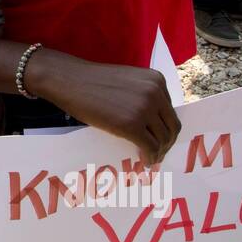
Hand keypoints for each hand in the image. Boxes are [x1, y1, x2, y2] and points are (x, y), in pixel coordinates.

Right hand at [28, 54, 180, 163]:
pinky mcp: (131, 125)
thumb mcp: (127, 82)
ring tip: (150, 158)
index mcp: (157, 80)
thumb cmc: (92, 81)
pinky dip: (150, 157)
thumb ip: (142, 95)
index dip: (165, 127)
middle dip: (167, 143)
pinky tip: (144, 161)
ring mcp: (144, 109)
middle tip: (158, 152)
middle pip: (172, 126)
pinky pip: (149, 147)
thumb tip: (150, 121)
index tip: (159, 138)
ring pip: (163, 139)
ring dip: (159, 152)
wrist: (70, 80)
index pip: (170, 110)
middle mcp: (155, 93)